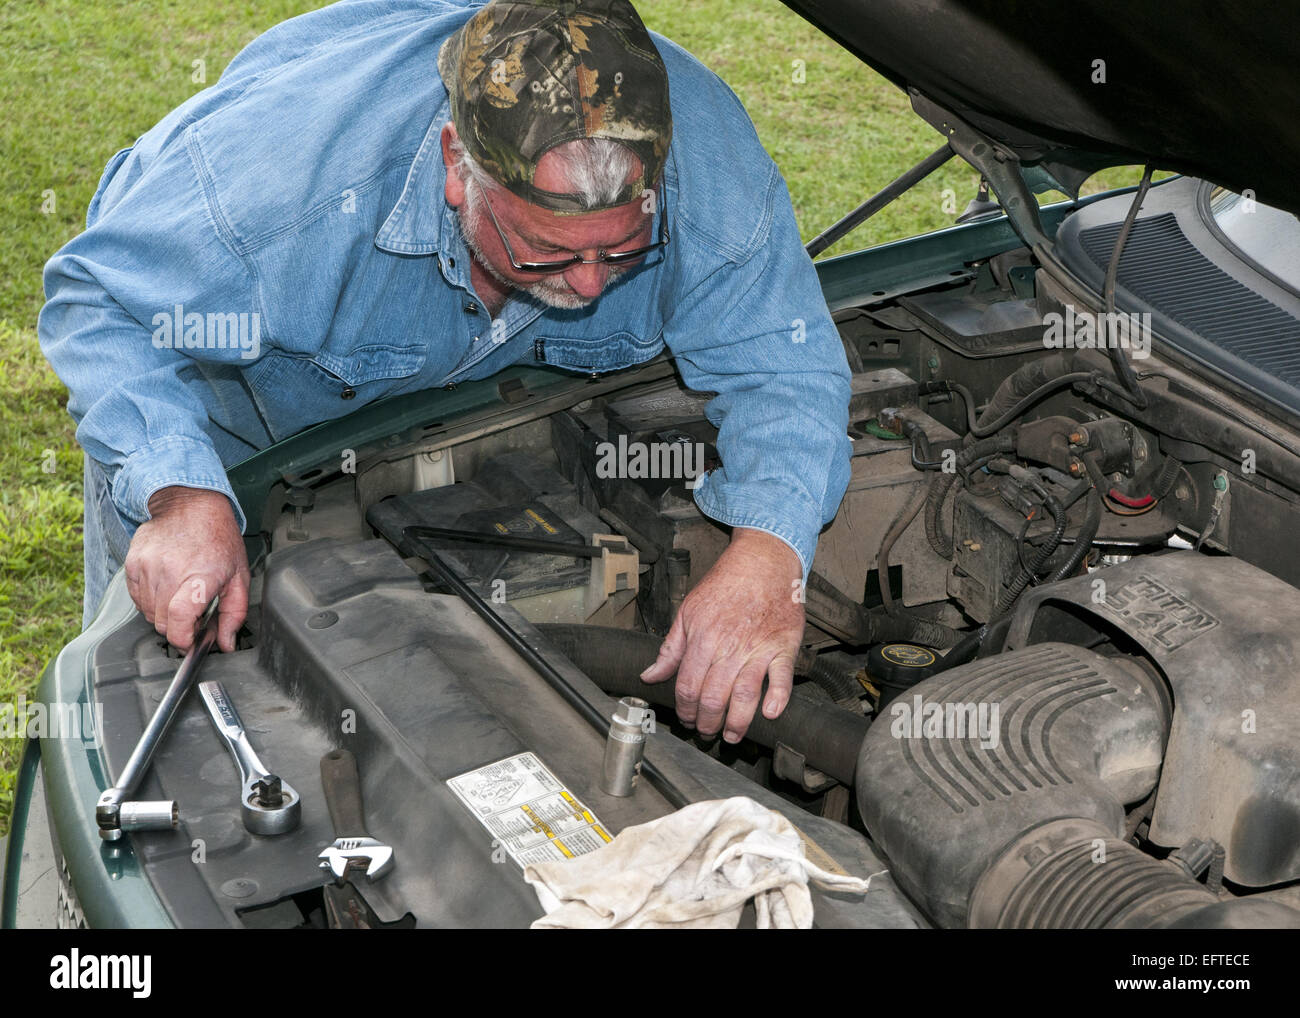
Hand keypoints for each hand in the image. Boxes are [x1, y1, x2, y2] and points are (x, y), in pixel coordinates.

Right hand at [123, 486, 248, 652]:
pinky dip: (150, 601)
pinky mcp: (132, 563)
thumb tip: (226, 643)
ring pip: (148, 613)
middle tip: (193, 613)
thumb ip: (234, 614)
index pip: (179, 619)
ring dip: (164, 613)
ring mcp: (148, 566)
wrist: (191, 504)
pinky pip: (136, 598)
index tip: (191, 641)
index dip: (183, 639)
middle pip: (162, 623)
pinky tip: (166, 586)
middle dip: (178, 627)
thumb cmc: (218, 538)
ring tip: (181, 594)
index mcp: (200, 576)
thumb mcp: (239, 576)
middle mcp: (170, 572)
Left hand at [640, 528, 803, 742]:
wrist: (763, 561)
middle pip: (714, 697)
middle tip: (706, 732)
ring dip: (738, 722)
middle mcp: (730, 647)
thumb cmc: (725, 584)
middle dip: (707, 722)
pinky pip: (783, 678)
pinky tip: (771, 714)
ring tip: (733, 736)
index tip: (686, 718)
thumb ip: (670, 648)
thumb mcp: (688, 611)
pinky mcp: (784, 646)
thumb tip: (649, 675)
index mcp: (703, 639)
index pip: (688, 686)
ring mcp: (759, 648)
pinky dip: (778, 698)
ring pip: (745, 695)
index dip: (684, 709)